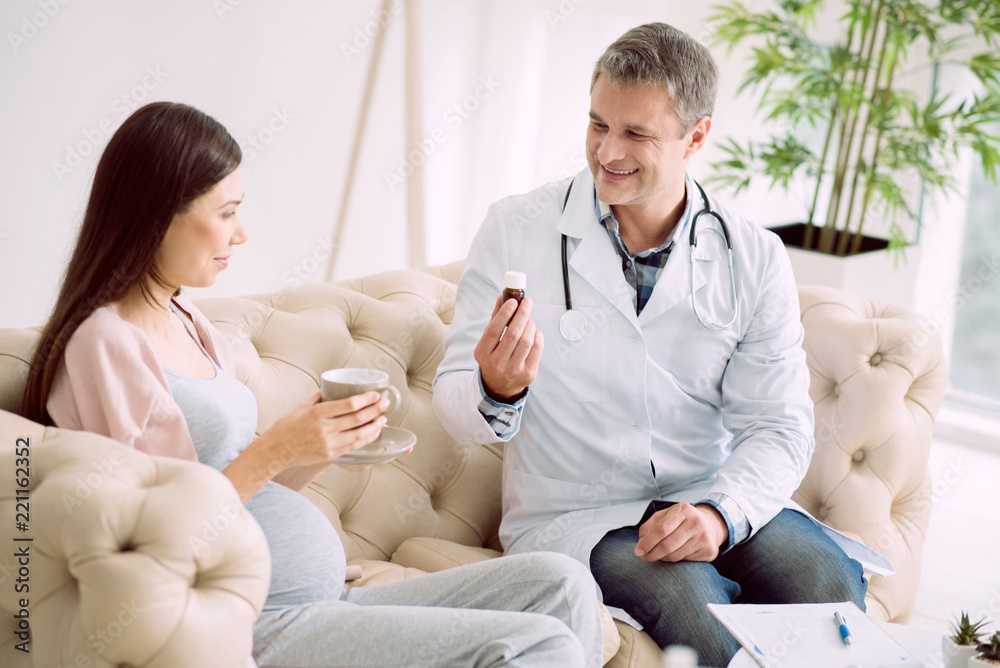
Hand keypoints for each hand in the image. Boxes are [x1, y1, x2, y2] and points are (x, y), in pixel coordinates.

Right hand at [257, 391, 388, 471]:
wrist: (275, 450)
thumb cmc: (287, 426)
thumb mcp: (302, 406)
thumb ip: (320, 397)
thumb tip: (336, 388)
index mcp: (318, 413)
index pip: (349, 404)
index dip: (367, 399)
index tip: (376, 394)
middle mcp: (324, 428)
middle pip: (358, 418)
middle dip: (376, 410)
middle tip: (385, 403)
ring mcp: (327, 443)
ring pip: (359, 434)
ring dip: (375, 426)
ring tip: (383, 418)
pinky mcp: (329, 455)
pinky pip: (353, 446)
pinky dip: (367, 439)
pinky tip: (374, 433)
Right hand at [474, 295, 543, 401]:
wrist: (500, 385)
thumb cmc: (494, 356)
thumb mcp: (488, 341)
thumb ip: (495, 319)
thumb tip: (502, 296)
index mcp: (482, 354)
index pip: (494, 330)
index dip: (504, 313)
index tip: (513, 301)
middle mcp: (496, 364)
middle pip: (513, 334)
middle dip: (523, 314)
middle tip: (528, 302)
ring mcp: (513, 370)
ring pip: (527, 340)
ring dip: (530, 325)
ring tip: (529, 320)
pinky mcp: (528, 373)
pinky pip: (537, 348)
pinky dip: (538, 335)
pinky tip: (534, 332)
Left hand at [634, 502, 727, 562]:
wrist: (710, 525)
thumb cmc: (684, 520)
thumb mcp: (666, 515)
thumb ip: (651, 526)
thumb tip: (641, 543)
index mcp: (683, 510)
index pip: (661, 529)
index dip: (647, 542)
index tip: (638, 550)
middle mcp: (695, 522)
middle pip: (667, 544)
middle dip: (652, 553)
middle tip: (644, 557)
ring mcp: (703, 537)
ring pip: (674, 555)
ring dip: (661, 558)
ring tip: (657, 555)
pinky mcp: (708, 550)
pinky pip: (684, 560)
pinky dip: (674, 559)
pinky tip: (674, 553)